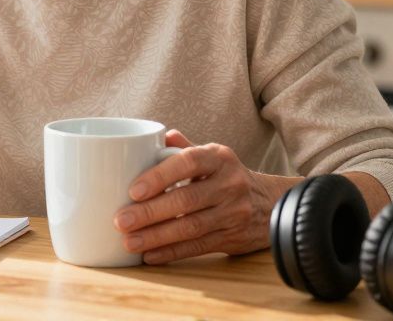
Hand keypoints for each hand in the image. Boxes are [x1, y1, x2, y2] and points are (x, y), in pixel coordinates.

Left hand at [113, 130, 300, 264]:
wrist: (271, 202)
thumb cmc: (227, 176)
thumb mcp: (213, 155)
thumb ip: (184, 147)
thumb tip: (158, 135)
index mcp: (219, 158)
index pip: (188, 162)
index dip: (160, 176)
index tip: (133, 190)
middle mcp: (229, 184)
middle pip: (186, 200)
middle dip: (150, 212)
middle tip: (121, 220)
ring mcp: (233, 212)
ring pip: (191, 227)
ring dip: (156, 236)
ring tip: (129, 241)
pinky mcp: (232, 237)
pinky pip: (198, 247)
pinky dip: (171, 252)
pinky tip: (149, 255)